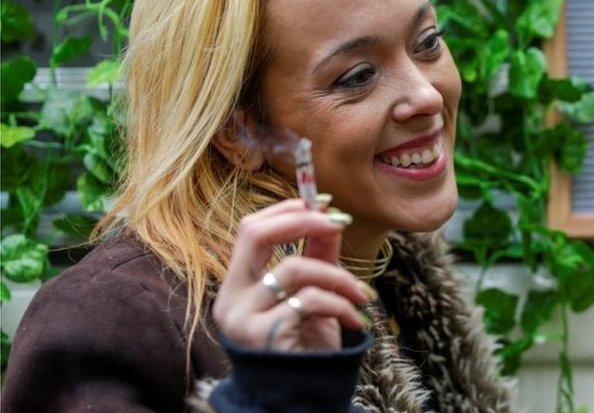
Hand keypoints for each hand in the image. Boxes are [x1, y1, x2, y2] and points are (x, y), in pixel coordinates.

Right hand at [211, 198, 371, 351]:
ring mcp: (242, 319)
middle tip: (337, 221)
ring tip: (360, 295)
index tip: (322, 204)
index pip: (249, 230)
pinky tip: (356, 320)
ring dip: (338, 276)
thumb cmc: (307, 345)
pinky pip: (310, 300)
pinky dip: (341, 305)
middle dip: (301, 220)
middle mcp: (230, 299)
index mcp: (237, 285)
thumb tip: (329, 213)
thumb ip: (318, 254)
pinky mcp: (266, 335)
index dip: (286, 210)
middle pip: (253, 234)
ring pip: (293, 267)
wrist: (306, 397)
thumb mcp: (315, 293)